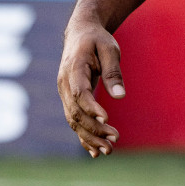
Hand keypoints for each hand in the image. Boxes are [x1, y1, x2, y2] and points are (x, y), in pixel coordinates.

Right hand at [57, 16, 125, 156]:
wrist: (80, 33)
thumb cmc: (97, 39)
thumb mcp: (109, 48)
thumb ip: (113, 72)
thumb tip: (120, 96)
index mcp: (73, 69)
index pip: (80, 93)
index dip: (91, 108)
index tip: (106, 120)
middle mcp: (64, 84)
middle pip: (76, 112)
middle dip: (94, 128)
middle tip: (115, 139)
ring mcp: (64, 94)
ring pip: (74, 121)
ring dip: (90, 137)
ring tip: (108, 151)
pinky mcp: (69, 100)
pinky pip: (75, 122)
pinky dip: (83, 138)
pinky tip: (96, 153)